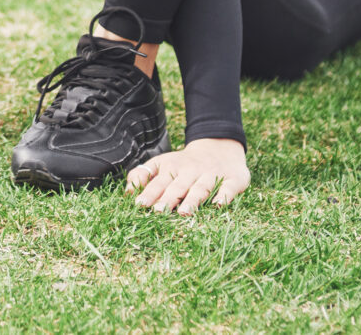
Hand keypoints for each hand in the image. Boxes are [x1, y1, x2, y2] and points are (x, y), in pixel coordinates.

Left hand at [126, 138, 249, 213]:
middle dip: (168, 198)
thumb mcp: (163, 163)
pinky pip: (228, 188)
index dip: (150, 193)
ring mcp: (212, 175)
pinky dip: (224, 196)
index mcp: (172, 168)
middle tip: (159, 212)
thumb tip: (127, 192)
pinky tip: (219, 205)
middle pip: (178, 186)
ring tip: (185, 213)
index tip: (140, 204)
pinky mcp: (233, 179)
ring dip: (192, 200)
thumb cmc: (185, 164)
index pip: (159, 182)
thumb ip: (144, 174)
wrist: (220, 147)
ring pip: (201, 188)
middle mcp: (191, 171)